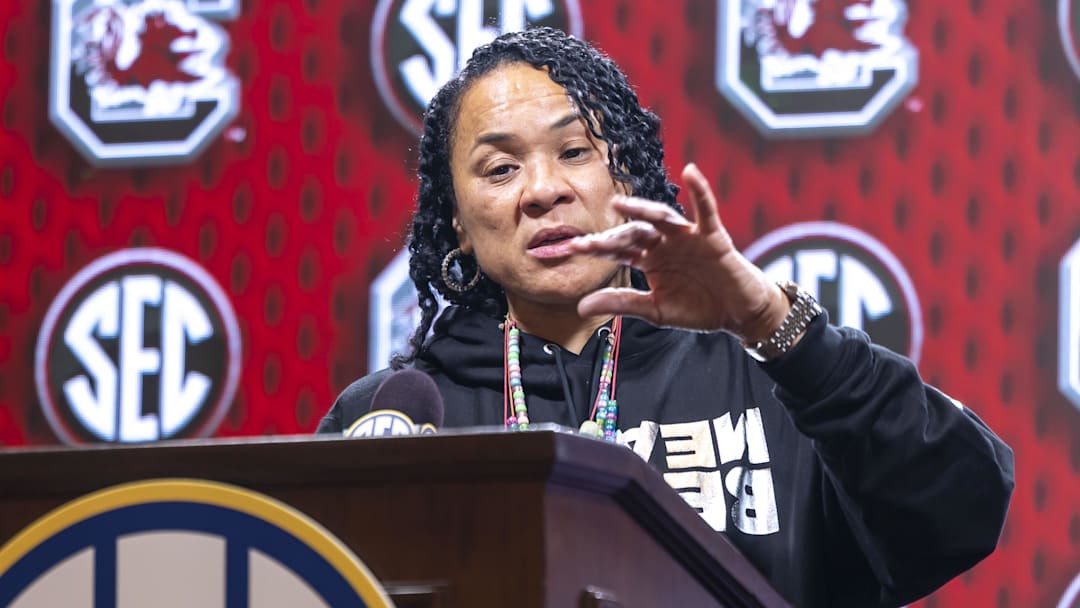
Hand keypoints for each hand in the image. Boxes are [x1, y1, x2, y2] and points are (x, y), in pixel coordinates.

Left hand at [567, 163, 788, 341]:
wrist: (736, 313)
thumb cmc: (697, 308)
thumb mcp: (654, 309)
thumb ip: (620, 303)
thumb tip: (581, 307)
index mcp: (648, 259)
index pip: (618, 249)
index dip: (597, 248)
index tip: (573, 247)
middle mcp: (664, 243)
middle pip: (635, 232)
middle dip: (613, 235)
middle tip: (589, 238)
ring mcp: (688, 237)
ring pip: (662, 217)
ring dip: (643, 209)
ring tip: (621, 203)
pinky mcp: (712, 236)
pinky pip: (706, 209)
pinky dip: (700, 190)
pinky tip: (691, 171)